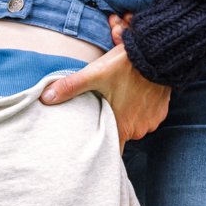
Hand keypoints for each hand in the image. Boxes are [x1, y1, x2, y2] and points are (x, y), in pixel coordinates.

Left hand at [38, 14, 169, 145]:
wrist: (159, 53)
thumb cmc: (126, 65)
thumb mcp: (94, 74)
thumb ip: (70, 87)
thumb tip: (45, 98)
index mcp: (121, 127)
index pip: (110, 152)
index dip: (101, 152)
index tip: (93, 151)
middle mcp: (138, 129)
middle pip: (119, 135)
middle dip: (110, 126)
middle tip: (102, 112)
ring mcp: (151, 122)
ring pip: (132, 125)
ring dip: (125, 116)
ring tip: (119, 99)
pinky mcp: (160, 112)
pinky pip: (146, 116)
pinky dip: (139, 109)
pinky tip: (133, 95)